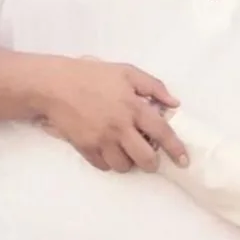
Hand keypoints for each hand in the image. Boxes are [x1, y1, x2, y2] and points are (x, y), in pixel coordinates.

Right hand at [37, 56, 187, 172]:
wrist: (56, 85)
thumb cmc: (94, 75)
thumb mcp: (127, 72)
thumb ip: (154, 87)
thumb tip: (174, 104)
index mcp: (134, 107)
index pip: (162, 132)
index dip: (176, 149)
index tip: (184, 161)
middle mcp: (120, 127)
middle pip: (145, 158)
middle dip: (152, 162)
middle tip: (151, 158)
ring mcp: (101, 140)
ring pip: (123, 166)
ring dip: (130, 162)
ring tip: (127, 151)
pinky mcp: (85, 148)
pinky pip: (103, 166)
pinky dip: (109, 162)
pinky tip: (110, 150)